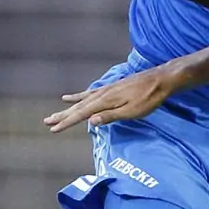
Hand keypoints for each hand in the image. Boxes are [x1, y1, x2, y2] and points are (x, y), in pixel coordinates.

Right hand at [43, 66, 179, 132]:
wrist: (161, 79)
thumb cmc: (149, 98)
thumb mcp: (132, 111)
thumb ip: (111, 116)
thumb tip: (90, 121)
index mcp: (105, 101)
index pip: (82, 114)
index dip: (67, 122)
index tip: (53, 129)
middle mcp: (102, 94)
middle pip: (79, 107)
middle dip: (63, 115)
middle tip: (47, 121)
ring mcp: (106, 89)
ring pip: (83, 100)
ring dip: (69, 107)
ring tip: (57, 110)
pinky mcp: (112, 87)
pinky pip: (90, 93)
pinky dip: (80, 96)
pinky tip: (73, 96)